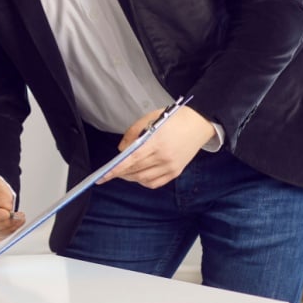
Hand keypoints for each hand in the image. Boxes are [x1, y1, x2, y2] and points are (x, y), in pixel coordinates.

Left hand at [98, 106, 213, 188]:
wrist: (199, 123)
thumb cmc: (174, 119)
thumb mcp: (149, 118)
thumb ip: (132, 134)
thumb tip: (121, 150)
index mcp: (157, 142)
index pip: (132, 160)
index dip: (116, 170)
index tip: (103, 176)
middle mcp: (164, 157)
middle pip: (136, 171)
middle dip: (120, 173)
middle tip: (111, 171)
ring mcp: (171, 166)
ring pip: (144, 179)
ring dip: (131, 177)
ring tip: (123, 172)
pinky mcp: (176, 172)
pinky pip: (155, 183)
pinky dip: (144, 182)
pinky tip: (138, 175)